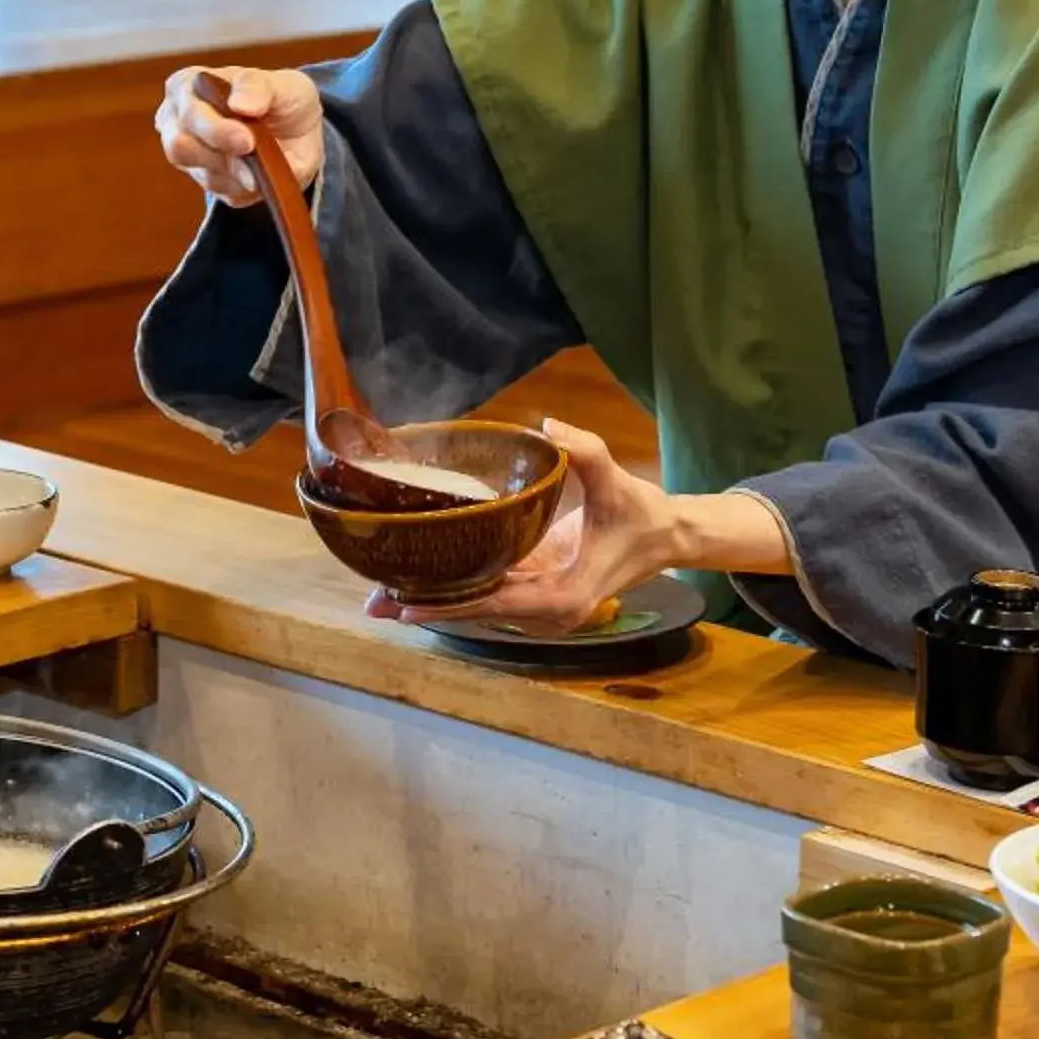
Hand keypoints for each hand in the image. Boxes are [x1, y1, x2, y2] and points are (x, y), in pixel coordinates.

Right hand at [155, 65, 325, 208]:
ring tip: (269, 159)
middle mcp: (179, 123)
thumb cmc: (282, 97)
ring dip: (244, 172)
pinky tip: (266, 172)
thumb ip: (256, 87)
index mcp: (186, 87)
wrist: (305, 129)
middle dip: (223, 155)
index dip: (214, 128)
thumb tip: (238, 104)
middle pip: (181, 148)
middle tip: (256, 155)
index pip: (186, 111)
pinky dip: (253, 187)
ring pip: (207, 177)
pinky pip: (228, 195)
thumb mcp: (278, 81)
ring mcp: (192, 158)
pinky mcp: (212, 184)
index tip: (246, 140)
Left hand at [366, 420, 676, 634]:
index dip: (450, 605)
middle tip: (373, 606)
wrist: (665, 536)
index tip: (407, 607)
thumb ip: (586, 451)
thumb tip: (550, 426)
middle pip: (477, 613)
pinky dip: (456, 592)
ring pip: (480, 608)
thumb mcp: (615, 480)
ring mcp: (542, 608)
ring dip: (435, 603)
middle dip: (426, 609)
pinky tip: (419, 584)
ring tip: (382, 600)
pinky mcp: (538, 593)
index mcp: (564, 596)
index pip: (495, 603)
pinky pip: (491, 595)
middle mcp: (549, 613)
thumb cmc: (641, 513)